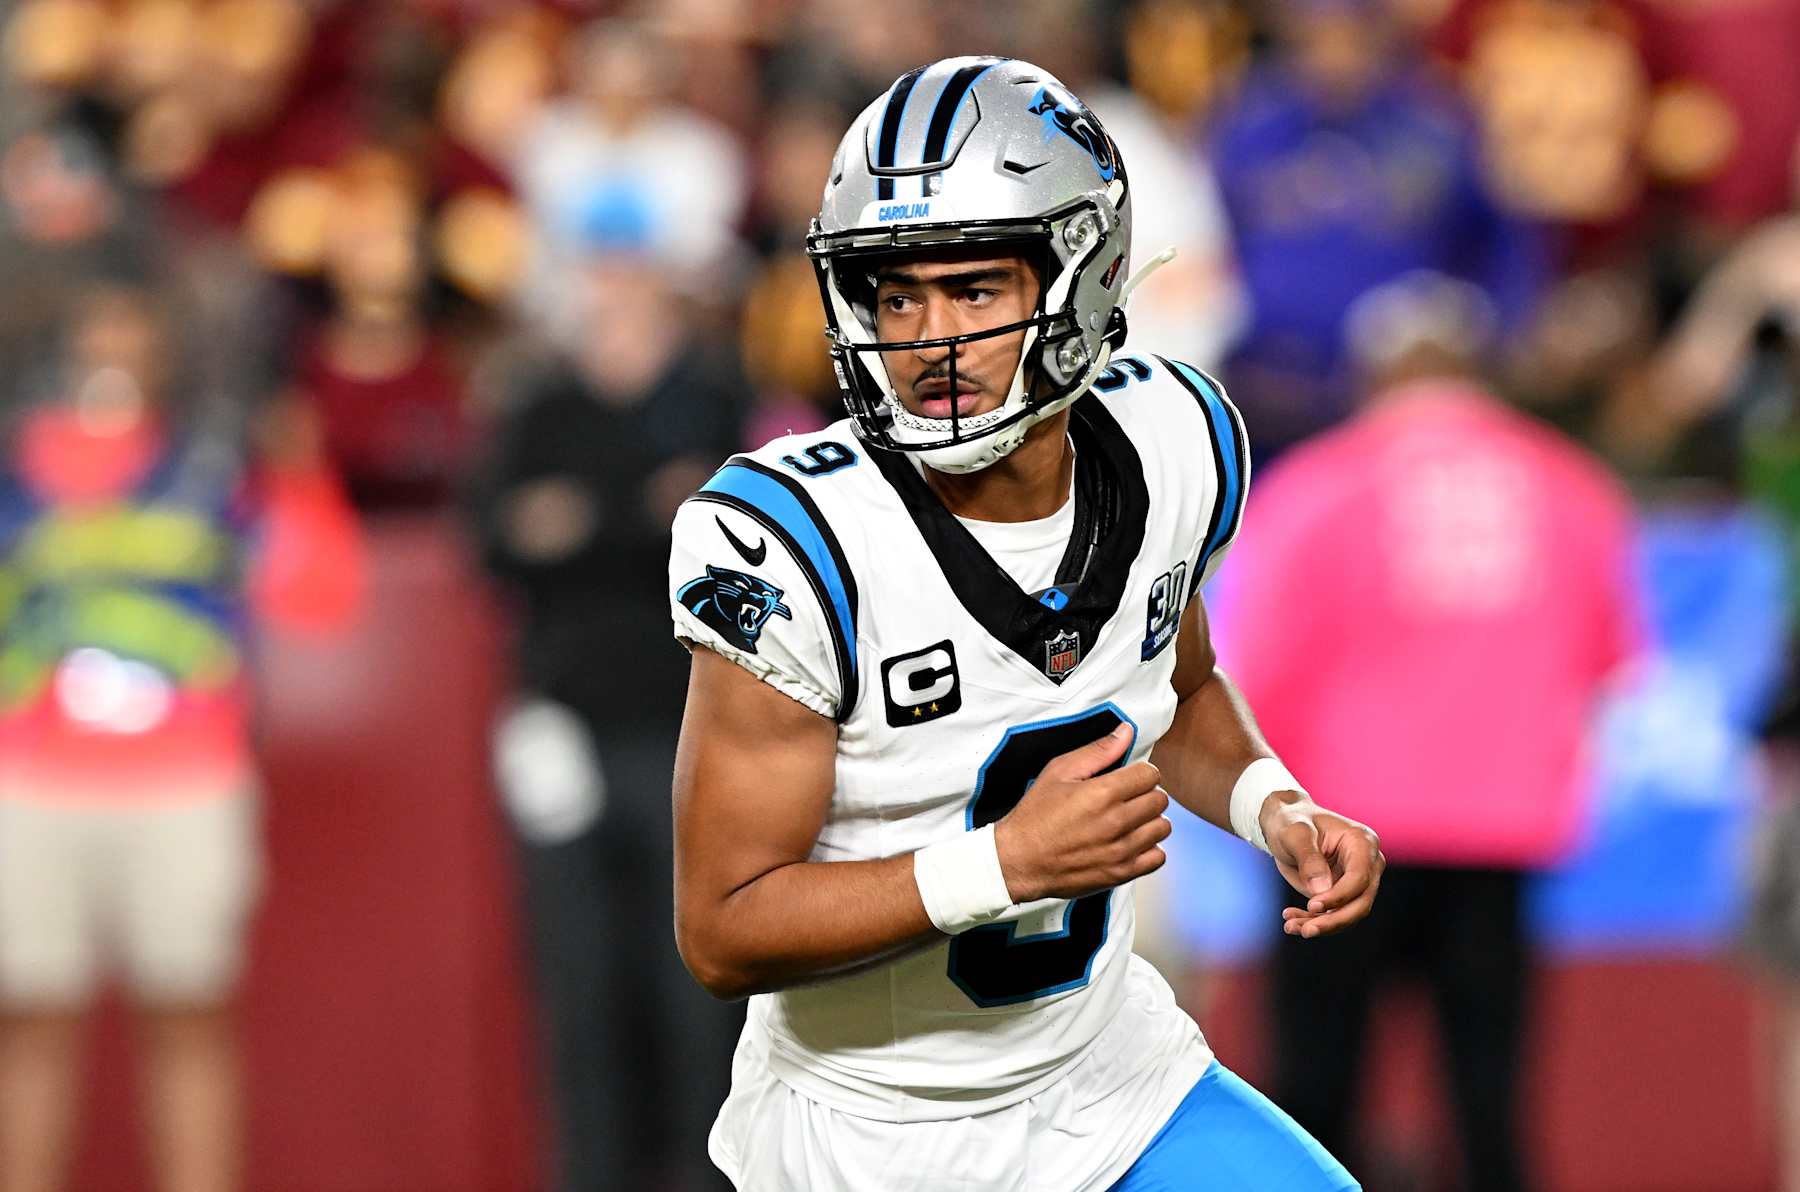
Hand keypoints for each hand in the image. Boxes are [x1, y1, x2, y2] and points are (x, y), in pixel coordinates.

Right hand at [994, 723, 1170, 902]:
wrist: (1019, 860)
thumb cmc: (1036, 815)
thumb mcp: (1059, 772)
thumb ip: (1098, 750)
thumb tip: (1126, 731)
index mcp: (1102, 793)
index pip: (1150, 774)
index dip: (1139, 772)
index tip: (1127, 778)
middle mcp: (1115, 822)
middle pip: (1160, 800)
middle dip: (1146, 794)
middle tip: (1126, 798)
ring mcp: (1120, 850)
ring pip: (1162, 828)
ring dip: (1149, 821)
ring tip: (1129, 820)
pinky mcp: (1121, 873)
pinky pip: (1157, 858)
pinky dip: (1149, 849)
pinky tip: (1130, 842)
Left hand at [1261, 793, 1383, 938]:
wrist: (1284, 824)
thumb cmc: (1291, 821)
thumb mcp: (1294, 833)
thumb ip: (1308, 858)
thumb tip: (1321, 890)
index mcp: (1362, 842)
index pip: (1360, 877)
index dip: (1339, 896)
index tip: (1312, 906)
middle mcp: (1367, 864)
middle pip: (1360, 902)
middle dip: (1334, 920)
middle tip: (1306, 931)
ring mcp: (1357, 881)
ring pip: (1348, 914)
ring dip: (1321, 925)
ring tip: (1291, 926)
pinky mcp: (1342, 894)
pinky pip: (1334, 915)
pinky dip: (1313, 922)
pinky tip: (1291, 921)